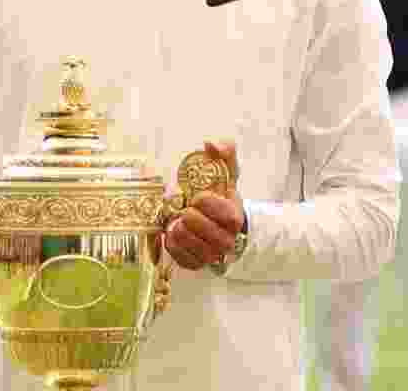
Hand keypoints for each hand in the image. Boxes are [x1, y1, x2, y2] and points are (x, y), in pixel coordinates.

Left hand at [164, 141, 245, 270]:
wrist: (225, 227)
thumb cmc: (224, 198)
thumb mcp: (228, 175)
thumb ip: (224, 155)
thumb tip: (210, 143)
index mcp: (235, 217)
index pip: (216, 209)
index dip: (203, 200)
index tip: (197, 196)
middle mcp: (226, 240)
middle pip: (198, 225)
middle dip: (187, 213)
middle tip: (185, 208)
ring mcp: (212, 255)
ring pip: (186, 241)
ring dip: (177, 227)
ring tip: (178, 219)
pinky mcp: (196, 264)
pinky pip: (178, 254)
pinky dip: (172, 242)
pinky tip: (174, 232)